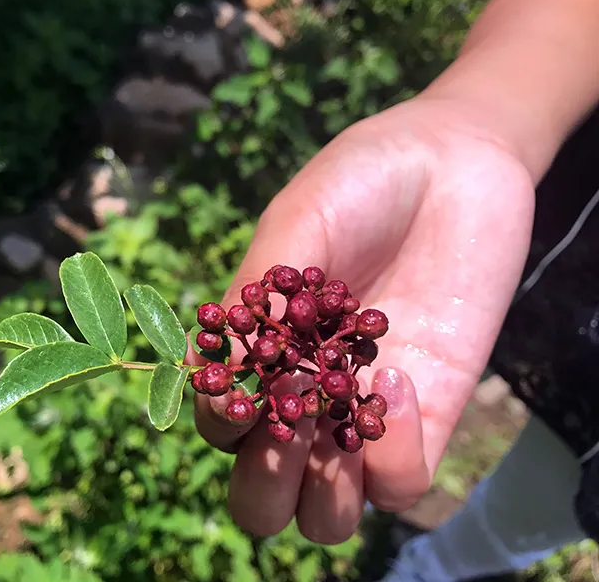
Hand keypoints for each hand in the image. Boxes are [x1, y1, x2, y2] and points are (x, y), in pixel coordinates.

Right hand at [189, 95, 535, 543]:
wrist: (455, 161)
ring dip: (322, 497)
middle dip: (263, 487)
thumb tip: (225, 362)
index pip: (222, 426)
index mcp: (263, 354)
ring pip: (328, 515)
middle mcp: (307, 397)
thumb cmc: (362, 179)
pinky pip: (400, 483)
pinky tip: (393, 380)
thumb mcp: (297, 220)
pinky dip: (390, 455)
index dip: (220, 423)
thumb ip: (259, 292)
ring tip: (334, 425)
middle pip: (265, 498)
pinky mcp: (430, 414)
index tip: (242, 389)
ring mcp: (365, 412)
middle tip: (284, 433)